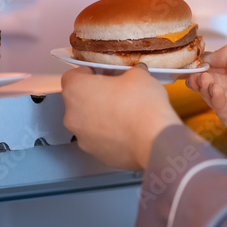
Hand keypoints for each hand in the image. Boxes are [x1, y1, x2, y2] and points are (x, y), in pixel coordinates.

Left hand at [61, 65, 181, 170]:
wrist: (154, 141)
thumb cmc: (142, 105)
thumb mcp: (138, 75)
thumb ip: (129, 72)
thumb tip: (133, 75)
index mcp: (76, 90)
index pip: (72, 76)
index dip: (88, 73)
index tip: (102, 73)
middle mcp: (72, 115)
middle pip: (78, 100)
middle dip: (95, 95)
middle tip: (117, 93)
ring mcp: (82, 138)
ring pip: (88, 122)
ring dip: (101, 116)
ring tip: (125, 114)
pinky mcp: (96, 154)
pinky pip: (100, 139)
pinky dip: (110, 135)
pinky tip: (128, 130)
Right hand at [186, 45, 226, 152]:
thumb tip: (210, 56)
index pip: (218, 65)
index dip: (205, 62)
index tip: (192, 59)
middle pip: (212, 81)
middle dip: (201, 75)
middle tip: (193, 71)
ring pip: (213, 95)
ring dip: (205, 86)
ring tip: (203, 79)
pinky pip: (221, 110)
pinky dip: (215, 99)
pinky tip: (213, 90)